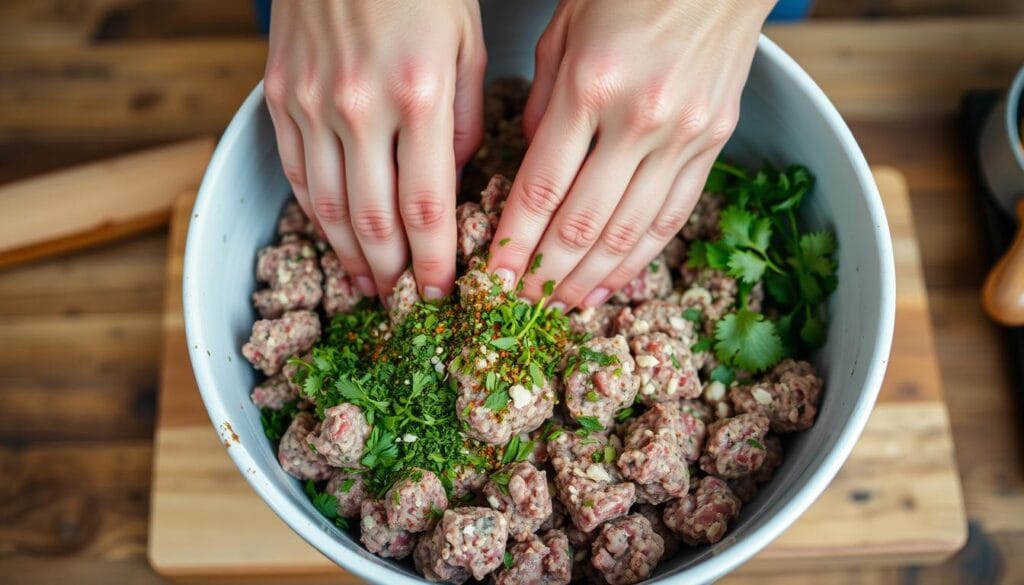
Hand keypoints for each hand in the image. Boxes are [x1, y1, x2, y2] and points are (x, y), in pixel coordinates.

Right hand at [264, 0, 486, 299]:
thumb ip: (464, 122)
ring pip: (329, 207)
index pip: (427, 208)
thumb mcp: (468, 45)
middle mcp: (360, 107)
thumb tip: (451, 185)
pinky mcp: (280, 97)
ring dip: (351, 257)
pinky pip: (298, 174)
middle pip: (374, 220)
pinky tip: (335, 241)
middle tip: (407, 305)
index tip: (442, 296)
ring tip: (369, 288)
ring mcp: (312, 104)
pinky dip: (316, 217)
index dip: (433, 264)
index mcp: (419, 96)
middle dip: (393, 273)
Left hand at [486, 0, 773, 308]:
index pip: (541, 189)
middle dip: (545, 274)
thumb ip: (542, 104)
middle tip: (520, 309)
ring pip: (629, 231)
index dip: (513, 244)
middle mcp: (639, 118)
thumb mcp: (563, 31)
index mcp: (590, 85)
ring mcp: (683, 135)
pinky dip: (640, 256)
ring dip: (591, 278)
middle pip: (582, 222)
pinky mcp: (713, 143)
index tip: (492, 279)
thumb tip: (530, 165)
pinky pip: (672, 215)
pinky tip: (614, 282)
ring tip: (563, 307)